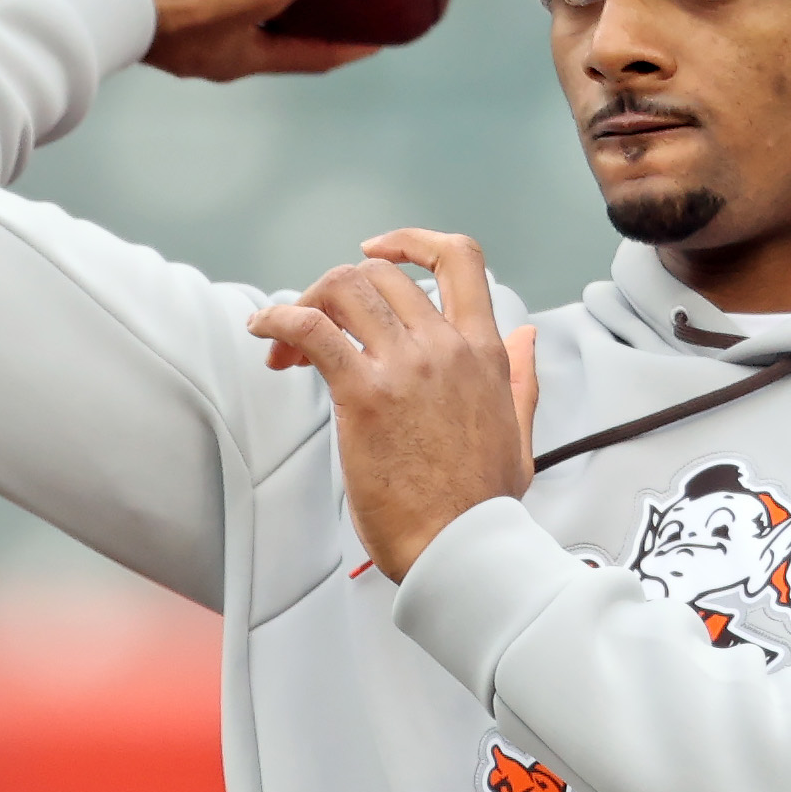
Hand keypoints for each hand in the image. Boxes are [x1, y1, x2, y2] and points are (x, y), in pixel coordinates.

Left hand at [248, 228, 542, 580]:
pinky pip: (313, 329)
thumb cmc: (482, 506)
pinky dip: (279, 320)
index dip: (413, 243)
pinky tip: (264, 333)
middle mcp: (446, 347)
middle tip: (313, 330)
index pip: (460, 260)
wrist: (460, 548)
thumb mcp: (520, 433)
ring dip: (306, 305)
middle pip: (382, 276)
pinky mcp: (365, 394)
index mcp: (485, 353)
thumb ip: (521, 378)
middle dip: (338, 291)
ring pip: (345, 290)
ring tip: (285, 345)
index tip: (379, 251)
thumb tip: (526, 335)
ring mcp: (406, 367)